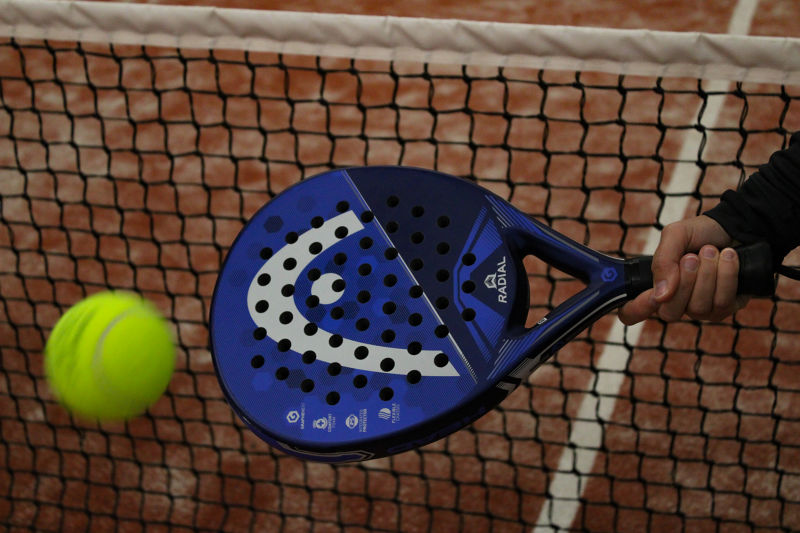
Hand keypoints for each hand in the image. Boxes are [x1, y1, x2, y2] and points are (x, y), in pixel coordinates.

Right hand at [618, 215, 748, 324]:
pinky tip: (728, 258)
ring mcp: (699, 309)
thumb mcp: (675, 235)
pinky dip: (727, 275)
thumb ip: (662, 261)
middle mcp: (674, 303)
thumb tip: (661, 294)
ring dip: (708, 274)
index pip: (632, 312)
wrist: (736, 228)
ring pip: (698, 308)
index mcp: (654, 286)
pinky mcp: (725, 309)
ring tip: (711, 251)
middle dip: (685, 283)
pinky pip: (722, 303)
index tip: (654, 295)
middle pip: (669, 313)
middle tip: (692, 257)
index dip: (638, 309)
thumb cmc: (700, 233)